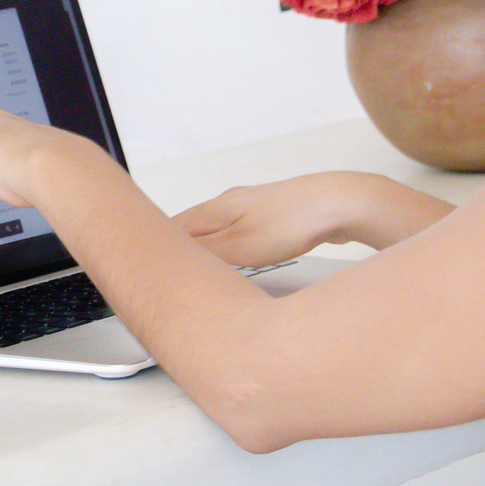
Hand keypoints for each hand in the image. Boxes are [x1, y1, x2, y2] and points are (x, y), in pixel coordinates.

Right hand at [172, 171, 363, 268]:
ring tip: (199, 276)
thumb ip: (203, 255)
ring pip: (217, 234)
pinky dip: (231, 253)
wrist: (338, 204)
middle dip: (181, 254)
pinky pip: (240, 237)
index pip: (171, 227)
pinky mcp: (272, 219)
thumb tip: (170, 262)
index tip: (146, 270)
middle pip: (192, 230)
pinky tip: (238, 265)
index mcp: (215, 208)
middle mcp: (229, 204)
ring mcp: (252, 209)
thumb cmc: (292, 220)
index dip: (156, 249)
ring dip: (207, 254)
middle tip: (171, 281)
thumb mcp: (239, 247)